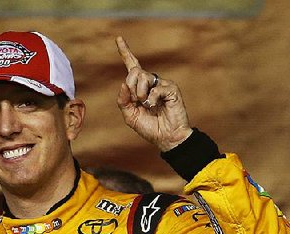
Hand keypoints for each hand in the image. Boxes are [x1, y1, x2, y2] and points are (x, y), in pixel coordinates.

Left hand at [116, 36, 192, 151]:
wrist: (166, 137)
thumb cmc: (150, 127)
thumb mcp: (130, 116)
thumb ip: (123, 101)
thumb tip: (123, 84)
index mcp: (140, 87)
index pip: (132, 66)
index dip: (125, 52)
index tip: (118, 39)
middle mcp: (151, 82)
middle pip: (134, 72)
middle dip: (131, 88)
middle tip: (137, 101)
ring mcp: (161, 83)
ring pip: (143, 77)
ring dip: (140, 94)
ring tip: (147, 104)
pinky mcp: (171, 88)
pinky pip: (155, 88)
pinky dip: (152, 100)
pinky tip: (156, 106)